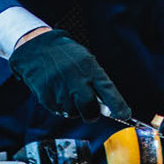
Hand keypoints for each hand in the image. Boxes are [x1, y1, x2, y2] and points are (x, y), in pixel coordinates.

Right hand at [8, 29, 130, 120]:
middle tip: (91, 112)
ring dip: (74, 109)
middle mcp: (76, 79)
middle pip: (90, 109)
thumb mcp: (86, 61)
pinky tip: (57, 92)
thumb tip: (107, 106)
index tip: (125, 115)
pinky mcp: (46, 96)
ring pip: (73, 113)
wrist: (37, 48)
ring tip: (68, 92)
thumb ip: (96, 81)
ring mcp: (60, 89)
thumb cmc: (67, 56)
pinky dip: (60, 106)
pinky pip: (59, 111)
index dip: (118, 105)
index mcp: (89, 68)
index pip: (108, 90)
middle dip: (92, 114)